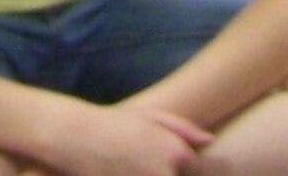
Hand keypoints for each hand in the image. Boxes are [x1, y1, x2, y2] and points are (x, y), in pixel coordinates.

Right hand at [27, 95, 208, 175]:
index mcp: (176, 153)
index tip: (176, 163)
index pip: (200, 172)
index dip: (189, 169)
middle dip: (173, 173)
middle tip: (146, 161)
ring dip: (155, 175)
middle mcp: (165, 173)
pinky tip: (123, 170)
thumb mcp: (153, 117)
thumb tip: (209, 141)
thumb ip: (185, 131)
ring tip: (134, 163)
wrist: (77, 137)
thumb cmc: (116, 123)